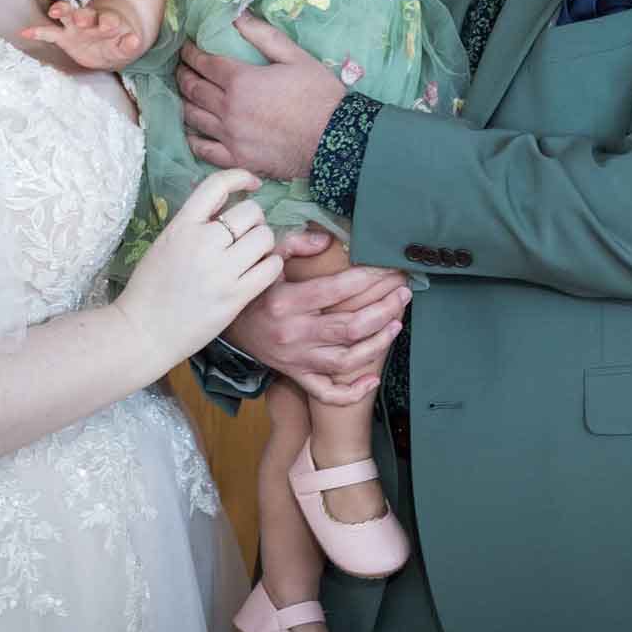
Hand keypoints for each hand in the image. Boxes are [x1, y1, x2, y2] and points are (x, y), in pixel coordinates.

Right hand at [20, 0, 142, 70]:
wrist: (111, 43)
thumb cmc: (119, 42)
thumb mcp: (128, 46)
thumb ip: (130, 44)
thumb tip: (135, 40)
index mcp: (108, 22)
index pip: (108, 20)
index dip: (108, 22)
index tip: (109, 25)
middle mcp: (91, 21)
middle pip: (86, 14)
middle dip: (83, 16)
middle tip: (82, 18)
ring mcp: (76, 27)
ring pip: (67, 15)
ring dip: (62, 11)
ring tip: (55, 12)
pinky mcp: (64, 36)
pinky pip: (49, 33)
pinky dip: (38, 32)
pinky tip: (25, 32)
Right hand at [113, 168, 282, 367]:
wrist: (141, 332)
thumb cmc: (149, 290)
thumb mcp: (164, 244)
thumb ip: (192, 224)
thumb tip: (223, 204)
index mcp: (181, 226)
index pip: (216, 185)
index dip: (240, 177)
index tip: (252, 184)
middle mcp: (202, 242)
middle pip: (250, 212)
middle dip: (255, 220)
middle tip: (247, 235)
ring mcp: (220, 270)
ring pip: (264, 237)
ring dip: (264, 243)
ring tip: (253, 255)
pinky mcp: (235, 296)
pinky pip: (271, 268)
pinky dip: (271, 265)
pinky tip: (261, 271)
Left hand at [179, 15, 345, 179]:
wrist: (336, 140)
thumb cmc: (319, 95)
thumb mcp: (295, 56)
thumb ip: (262, 35)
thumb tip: (236, 15)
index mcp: (240, 81)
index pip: (204, 62)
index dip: (191, 53)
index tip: (186, 48)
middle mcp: (228, 109)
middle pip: (193, 88)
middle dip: (183, 74)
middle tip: (181, 67)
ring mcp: (230, 137)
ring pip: (193, 117)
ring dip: (184, 102)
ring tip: (185, 93)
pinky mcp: (236, 159)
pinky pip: (203, 149)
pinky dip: (193, 136)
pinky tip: (192, 129)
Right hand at [224, 232, 410, 404]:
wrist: (228, 327)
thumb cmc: (253, 289)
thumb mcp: (266, 258)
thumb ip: (295, 244)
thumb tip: (328, 239)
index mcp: (287, 302)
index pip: (337, 289)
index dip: (369, 277)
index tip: (389, 268)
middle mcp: (294, 334)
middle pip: (350, 327)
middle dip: (384, 309)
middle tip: (404, 293)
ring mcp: (296, 359)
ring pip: (346, 360)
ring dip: (377, 344)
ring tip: (397, 324)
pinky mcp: (296, 375)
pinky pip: (326, 392)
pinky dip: (351, 392)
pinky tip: (373, 380)